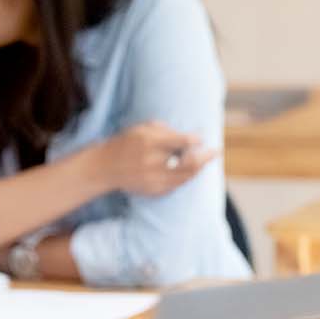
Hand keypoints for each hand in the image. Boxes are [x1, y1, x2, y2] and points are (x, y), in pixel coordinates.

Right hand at [98, 121, 214, 195]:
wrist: (104, 167)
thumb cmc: (127, 143)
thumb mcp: (142, 128)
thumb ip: (166, 130)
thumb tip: (192, 137)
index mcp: (149, 142)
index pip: (182, 142)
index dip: (195, 140)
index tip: (201, 139)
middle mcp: (152, 162)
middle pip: (189, 162)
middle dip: (206, 157)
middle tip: (215, 152)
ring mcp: (153, 179)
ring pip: (187, 176)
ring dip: (199, 168)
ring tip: (205, 160)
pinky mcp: (153, 190)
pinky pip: (178, 185)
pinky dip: (186, 177)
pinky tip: (190, 171)